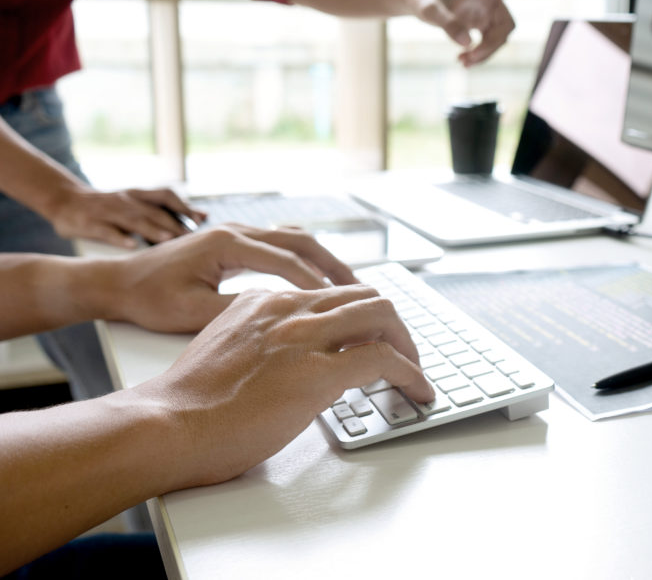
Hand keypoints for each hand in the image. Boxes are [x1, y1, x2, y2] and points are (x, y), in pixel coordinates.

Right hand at [46, 186, 206, 247]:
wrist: (66, 200)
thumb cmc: (112, 207)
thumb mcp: (139, 204)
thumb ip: (169, 210)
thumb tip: (204, 216)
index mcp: (139, 195)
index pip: (166, 196)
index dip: (184, 207)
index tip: (201, 221)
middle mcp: (126, 200)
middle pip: (153, 211)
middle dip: (173, 224)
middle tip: (191, 239)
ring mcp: (107, 211)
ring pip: (133, 220)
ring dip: (152, 229)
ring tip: (168, 240)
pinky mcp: (89, 222)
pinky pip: (106, 231)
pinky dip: (119, 238)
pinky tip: (132, 247)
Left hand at [100, 224, 357, 332]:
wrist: (116, 283)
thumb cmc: (147, 299)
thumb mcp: (191, 313)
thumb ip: (238, 312)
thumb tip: (283, 319)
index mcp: (228, 245)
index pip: (289, 263)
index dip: (321, 286)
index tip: (347, 309)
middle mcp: (235, 231)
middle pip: (302, 241)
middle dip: (335, 266)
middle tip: (363, 293)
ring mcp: (235, 232)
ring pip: (294, 239)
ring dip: (323, 260)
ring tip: (349, 287)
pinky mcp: (232, 242)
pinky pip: (280, 244)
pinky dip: (304, 259)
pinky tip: (315, 280)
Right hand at [136, 285, 433, 487]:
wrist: (166, 425)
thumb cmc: (188, 402)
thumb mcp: (227, 348)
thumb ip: (262, 341)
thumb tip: (290, 361)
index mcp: (265, 301)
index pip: (332, 293)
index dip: (362, 315)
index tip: (374, 336)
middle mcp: (288, 309)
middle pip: (366, 295)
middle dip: (394, 324)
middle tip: (404, 353)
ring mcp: (304, 337)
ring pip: (382, 315)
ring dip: (408, 344)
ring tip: (415, 371)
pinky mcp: (317, 372)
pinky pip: (383, 359)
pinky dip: (411, 374)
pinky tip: (418, 391)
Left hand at [415, 0, 563, 65]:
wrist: (418, 2)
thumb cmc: (423, 0)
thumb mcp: (429, 11)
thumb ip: (447, 25)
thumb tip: (466, 44)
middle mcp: (491, 0)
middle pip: (507, 27)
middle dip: (492, 46)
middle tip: (468, 60)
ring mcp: (489, 13)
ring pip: (500, 39)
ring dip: (485, 54)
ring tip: (462, 63)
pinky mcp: (483, 25)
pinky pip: (491, 44)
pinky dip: (479, 54)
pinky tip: (462, 60)